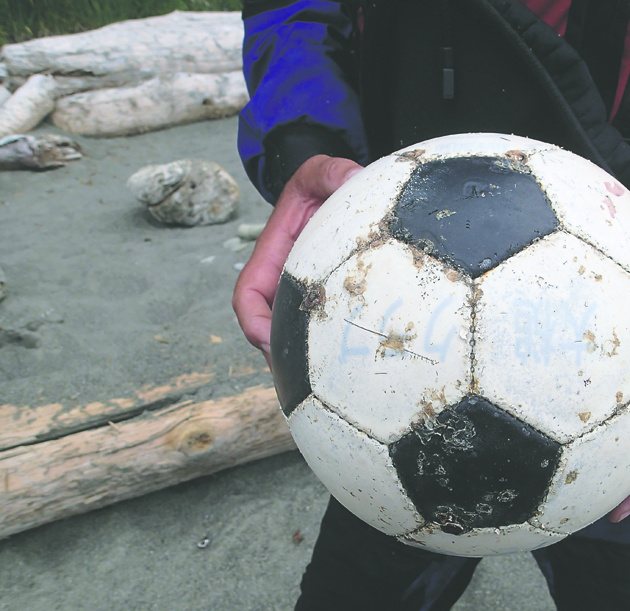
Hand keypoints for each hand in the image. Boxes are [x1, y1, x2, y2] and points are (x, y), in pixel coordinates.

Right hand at [232, 155, 362, 364]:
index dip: (253, 321)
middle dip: (280, 358)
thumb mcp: (321, 173)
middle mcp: (283, 283)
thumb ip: (331, 171)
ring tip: (327, 389)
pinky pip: (321, 333)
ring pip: (295, 337)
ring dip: (304, 364)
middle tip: (303, 383)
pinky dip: (329, 354)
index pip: (248, 296)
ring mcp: (303, 296)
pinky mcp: (326, 303)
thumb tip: (351, 177)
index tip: (268, 340)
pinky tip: (352, 372)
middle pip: (270, 330)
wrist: (337, 194)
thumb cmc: (323, 185)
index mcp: (273, 257)